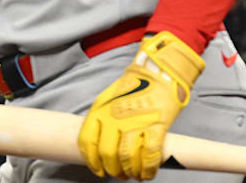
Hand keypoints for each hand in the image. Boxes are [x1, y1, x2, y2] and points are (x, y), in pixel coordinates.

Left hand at [77, 31, 204, 179]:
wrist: (158, 72)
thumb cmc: (133, 88)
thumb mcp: (107, 99)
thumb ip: (101, 120)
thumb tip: (98, 145)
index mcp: (99, 111)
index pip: (87, 142)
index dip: (92, 161)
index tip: (98, 170)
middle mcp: (114, 118)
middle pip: (107, 154)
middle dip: (113, 170)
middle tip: (119, 174)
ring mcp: (135, 122)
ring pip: (127, 158)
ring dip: (130, 172)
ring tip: (133, 175)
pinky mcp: (156, 126)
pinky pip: (150, 155)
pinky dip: (148, 169)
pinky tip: (147, 173)